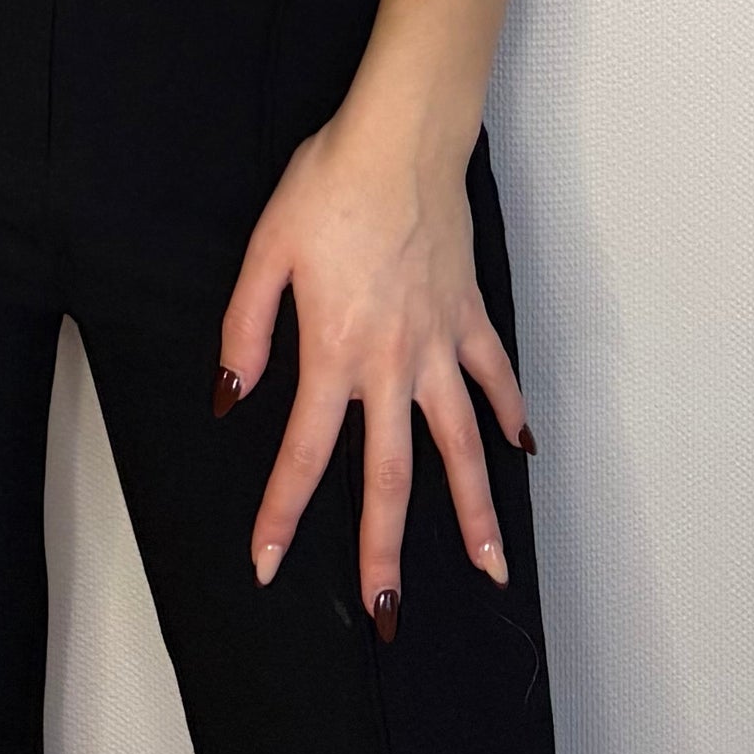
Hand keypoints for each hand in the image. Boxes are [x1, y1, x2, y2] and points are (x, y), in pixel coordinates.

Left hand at [213, 96, 531, 636]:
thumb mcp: (266, 251)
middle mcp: (393, 363)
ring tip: (490, 572)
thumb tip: (230, 400)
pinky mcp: (471, 316)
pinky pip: (496, 378)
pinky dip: (511, 416)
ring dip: (475, 513)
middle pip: (391, 475)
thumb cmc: (327, 185)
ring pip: (461, 446)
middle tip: (385, 615)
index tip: (268, 565)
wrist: (400, 138)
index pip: (305, 453)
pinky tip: (523, 456)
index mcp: (334, 352)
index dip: (283, 514)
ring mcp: (440, 343)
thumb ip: (245, 330)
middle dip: (386, 550)